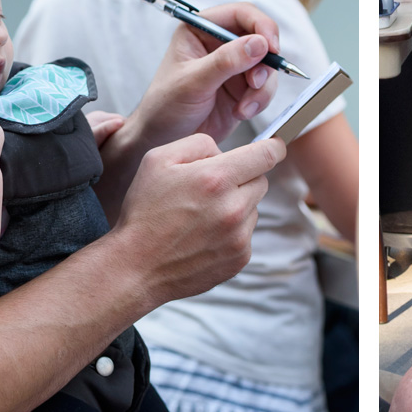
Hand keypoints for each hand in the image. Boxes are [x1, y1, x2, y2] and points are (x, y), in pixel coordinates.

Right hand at [113, 133, 280, 302]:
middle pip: (261, 181)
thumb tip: (225, 151)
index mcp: (216, 179)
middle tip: (213, 187)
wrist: (136, 267)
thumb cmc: (144, 211)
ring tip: (201, 216)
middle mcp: (233, 208)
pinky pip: (246, 234)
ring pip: (253, 208)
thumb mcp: (158, 160)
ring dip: (236, 206)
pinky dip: (231, 231)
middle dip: (243, 177)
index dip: (273, 147)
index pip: (265, 155)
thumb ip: (199, 144)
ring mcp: (239, 236)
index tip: (275, 146)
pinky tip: (203, 235)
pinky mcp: (240, 258)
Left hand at [141, 7, 277, 146]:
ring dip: (262, 88)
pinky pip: (265, 89)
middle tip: (256, 83)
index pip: (241, 13)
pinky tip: (240, 113)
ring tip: (244, 108)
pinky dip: (259, 101)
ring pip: (267, 67)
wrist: (163, 138)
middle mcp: (220, 44)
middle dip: (264, 64)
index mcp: (201, 29)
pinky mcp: (242, 89)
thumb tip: (259, 44)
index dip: (261, 26)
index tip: (271, 47)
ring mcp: (234, 66)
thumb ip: (225, 61)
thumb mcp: (193, 82)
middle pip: (261, 39)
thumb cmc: (166, 105)